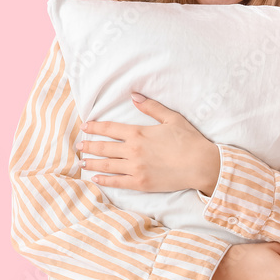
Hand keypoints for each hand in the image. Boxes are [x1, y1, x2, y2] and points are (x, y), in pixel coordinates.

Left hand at [77, 92, 220, 194]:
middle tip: (79, 145)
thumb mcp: (171, 118)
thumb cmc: (189, 140)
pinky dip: (104, 181)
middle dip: (89, 146)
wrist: (201, 165)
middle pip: (104, 147)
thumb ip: (151, 107)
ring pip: (107, 165)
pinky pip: (117, 182)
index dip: (95, 127)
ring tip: (82, 162)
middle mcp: (133, 150)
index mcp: (138, 133)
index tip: (85, 126)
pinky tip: (95, 179)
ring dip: (92, 163)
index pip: (110, 128)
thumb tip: (134, 95)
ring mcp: (135, 168)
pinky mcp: (140, 183)